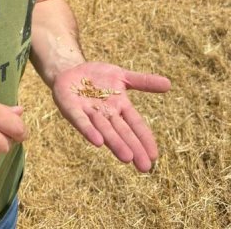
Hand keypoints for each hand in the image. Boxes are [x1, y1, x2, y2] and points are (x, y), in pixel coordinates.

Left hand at [51, 61, 170, 171]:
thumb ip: (143, 81)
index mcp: (120, 107)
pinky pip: (81, 121)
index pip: (136, 125)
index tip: (155, 156)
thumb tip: (169, 84)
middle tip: (145, 168)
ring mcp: (88, 112)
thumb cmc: (97, 77)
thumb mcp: (122, 76)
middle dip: (133, 148)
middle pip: (122, 132)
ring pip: (104, 130)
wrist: (69, 71)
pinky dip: (88, 131)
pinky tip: (98, 142)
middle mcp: (106, 114)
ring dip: (115, 143)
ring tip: (127, 158)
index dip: (145, 139)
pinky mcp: (71, 108)